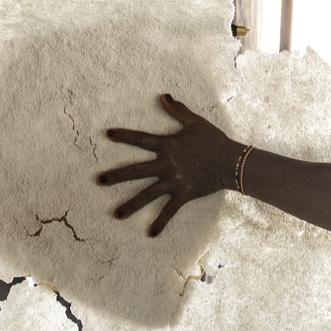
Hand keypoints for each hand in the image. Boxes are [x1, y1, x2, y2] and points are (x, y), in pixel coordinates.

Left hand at [97, 95, 244, 236]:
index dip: (124, 136)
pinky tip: (150, 234)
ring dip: (131, 205)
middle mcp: (166, 164)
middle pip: (135, 171)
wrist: (230, 161)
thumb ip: (177, 110)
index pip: (140, 140)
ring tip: (116, 215)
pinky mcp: (183, 194)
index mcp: (167, 145)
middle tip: (99, 181)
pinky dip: (161, 222)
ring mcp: (173, 181)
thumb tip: (164, 96)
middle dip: (116, 176)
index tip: (107, 134)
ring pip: (147, 195)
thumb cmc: (213, 140)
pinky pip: (169, 211)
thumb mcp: (195, 122)